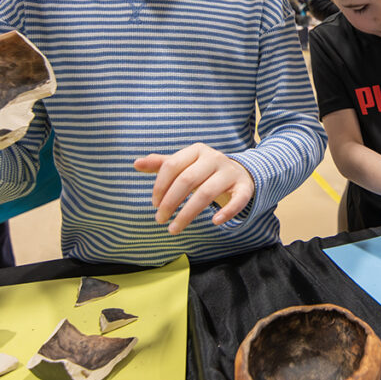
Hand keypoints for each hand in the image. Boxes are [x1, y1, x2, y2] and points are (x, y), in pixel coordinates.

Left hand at [136, 143, 253, 233]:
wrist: (239, 173)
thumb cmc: (204, 171)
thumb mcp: (185, 165)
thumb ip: (161, 165)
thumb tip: (136, 163)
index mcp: (197, 150)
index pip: (172, 166)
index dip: (160, 186)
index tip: (154, 205)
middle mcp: (214, 158)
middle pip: (187, 180)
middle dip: (170, 202)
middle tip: (159, 220)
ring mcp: (230, 172)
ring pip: (207, 193)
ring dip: (188, 213)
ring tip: (174, 229)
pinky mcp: (245, 187)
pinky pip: (238, 200)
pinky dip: (227, 212)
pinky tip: (215, 222)